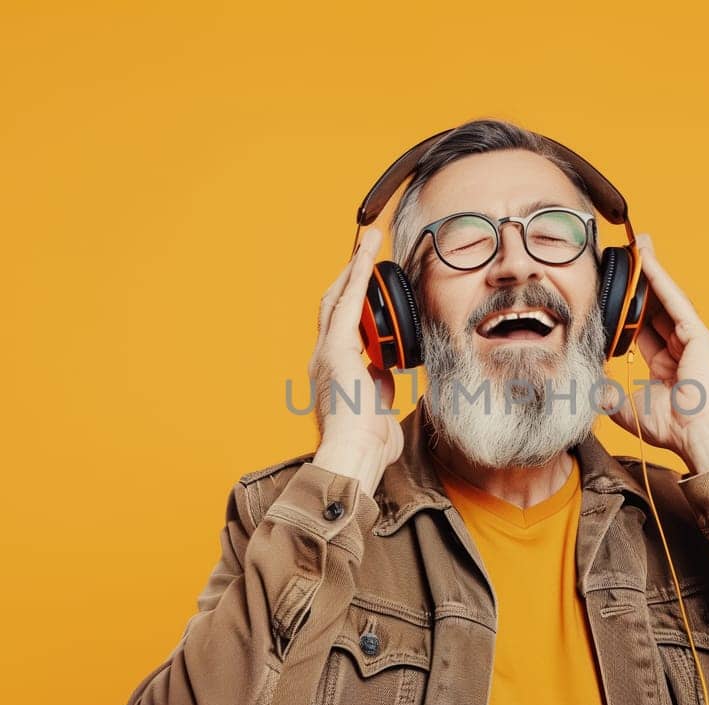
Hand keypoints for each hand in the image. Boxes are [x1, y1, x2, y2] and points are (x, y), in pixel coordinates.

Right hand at [308, 228, 402, 495]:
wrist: (351, 458)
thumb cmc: (367, 448)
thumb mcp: (378, 413)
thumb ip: (380, 391)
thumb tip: (384, 376)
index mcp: (333, 374)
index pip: (341, 328)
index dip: (352, 302)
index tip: (364, 283)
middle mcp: (323, 359)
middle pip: (333, 305)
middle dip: (349, 275)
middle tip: (364, 248)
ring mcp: (326, 353)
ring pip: (337, 298)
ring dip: (354, 267)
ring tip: (368, 241)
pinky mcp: (336, 350)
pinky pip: (347, 303)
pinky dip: (356, 275)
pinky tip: (366, 254)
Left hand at [605, 234, 708, 473]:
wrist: (700, 438)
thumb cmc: (674, 429)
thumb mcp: (629, 408)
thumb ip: (610, 395)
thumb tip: (592, 387)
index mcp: (665, 365)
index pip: (641, 329)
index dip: (626, 309)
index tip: (610, 292)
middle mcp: (679, 348)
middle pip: (654, 306)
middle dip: (639, 281)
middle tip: (624, 254)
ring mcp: (691, 339)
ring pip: (665, 297)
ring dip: (650, 270)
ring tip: (637, 243)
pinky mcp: (698, 334)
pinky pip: (674, 300)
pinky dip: (660, 278)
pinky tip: (647, 259)